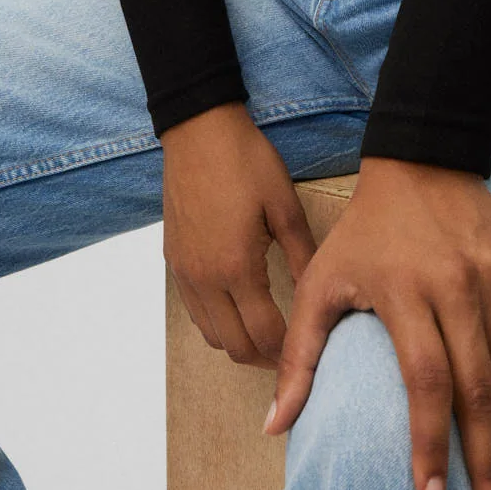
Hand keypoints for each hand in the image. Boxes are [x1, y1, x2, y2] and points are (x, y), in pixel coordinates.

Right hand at [160, 102, 318, 365]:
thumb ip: (302, 256)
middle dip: (263, 358)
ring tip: (266, 334)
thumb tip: (317, 294)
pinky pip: (194, 310)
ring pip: (209, 334)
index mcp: (236, 267)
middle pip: (233, 346)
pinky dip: (216, 322)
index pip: (264, 334)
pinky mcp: (173, 260)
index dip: (288, 353)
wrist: (199, 130)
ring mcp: (184, 271)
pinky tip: (237, 308)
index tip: (307, 354)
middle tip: (290, 355)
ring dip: (238, 343)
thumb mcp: (285, 206)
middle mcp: (204, 278)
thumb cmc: (247, 161)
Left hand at [264, 155, 490, 489]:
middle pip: (479, 389)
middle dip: (489, 462)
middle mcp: (458, 286)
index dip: (429, 444)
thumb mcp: (320, 282)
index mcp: (406, 291)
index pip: (426, 381)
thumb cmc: (364, 231)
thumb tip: (273, 426)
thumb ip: (299, 355)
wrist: (424, 160)